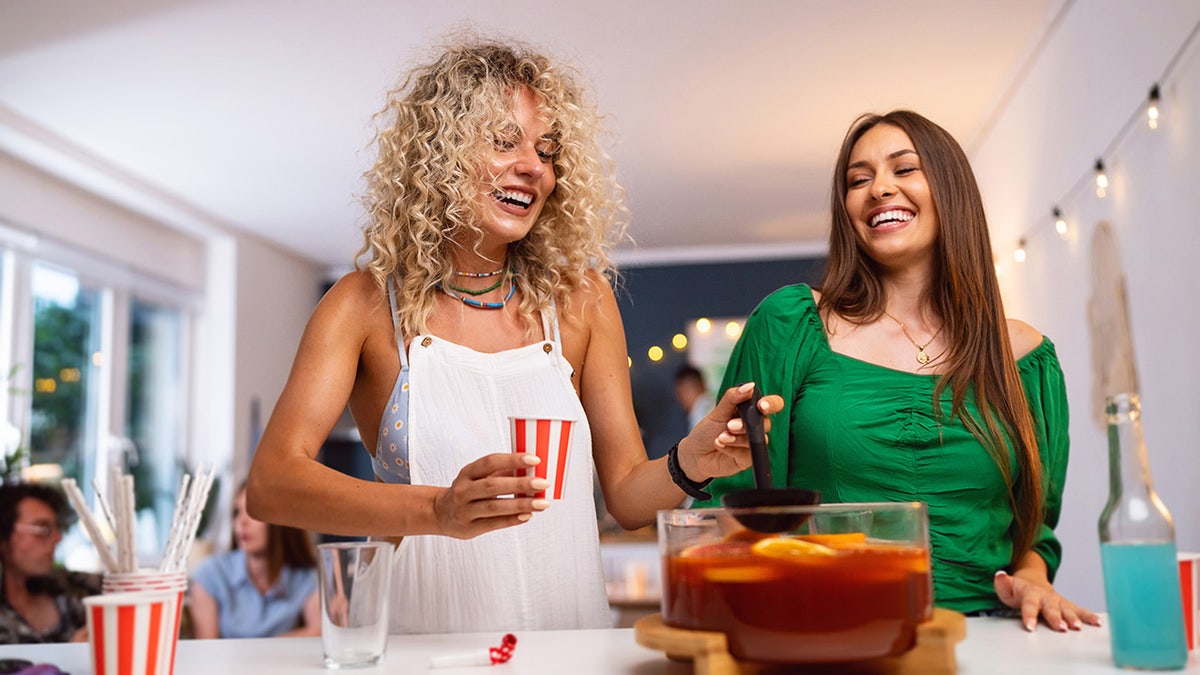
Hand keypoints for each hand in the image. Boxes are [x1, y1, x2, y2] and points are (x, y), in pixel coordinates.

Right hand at [432, 453, 549, 538]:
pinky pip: (494, 524)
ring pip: (494, 506)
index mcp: (467, 472)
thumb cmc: (468, 491)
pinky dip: (512, 519)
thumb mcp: (478, 477)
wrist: (440, 513)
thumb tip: (532, 469)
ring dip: (521, 504)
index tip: (535, 459)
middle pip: (493, 485)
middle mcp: (463, 490)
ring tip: (542, 503)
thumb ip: (502, 472)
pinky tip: (528, 515)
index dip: (512, 459)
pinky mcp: (469, 528)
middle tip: (543, 483)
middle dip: (520, 484)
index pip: (490, 462)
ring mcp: (464, 510)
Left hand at [677, 382, 784, 480]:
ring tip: (720, 437)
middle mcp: (755, 426)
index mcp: (750, 411)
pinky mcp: (748, 458)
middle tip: (730, 425)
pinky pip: (746, 453)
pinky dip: (731, 448)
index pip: (771, 404)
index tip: (761, 406)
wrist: (696, 454)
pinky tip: (720, 445)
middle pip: (766, 423)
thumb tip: (750, 386)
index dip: (771, 404)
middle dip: (745, 425)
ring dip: (735, 438)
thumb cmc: (707, 430)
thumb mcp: (718, 412)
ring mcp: (752, 443)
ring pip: (755, 439)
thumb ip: (732, 398)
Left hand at [993, 570, 1101, 631]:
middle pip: (1051, 608)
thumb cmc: (1019, 591)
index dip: (1029, 615)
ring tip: (1077, 627)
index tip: (1030, 626)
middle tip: (1060, 627)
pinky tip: (1096, 622)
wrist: (1032, 583)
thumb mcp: (1007, 589)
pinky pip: (1079, 610)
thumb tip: (999, 575)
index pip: (1029, 604)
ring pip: (1067, 609)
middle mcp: (1047, 597)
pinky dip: (1088, 615)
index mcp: (1030, 593)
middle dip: (1056, 618)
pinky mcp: (1067, 605)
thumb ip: (1002, 585)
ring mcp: (1058, 601)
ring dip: (1073, 618)